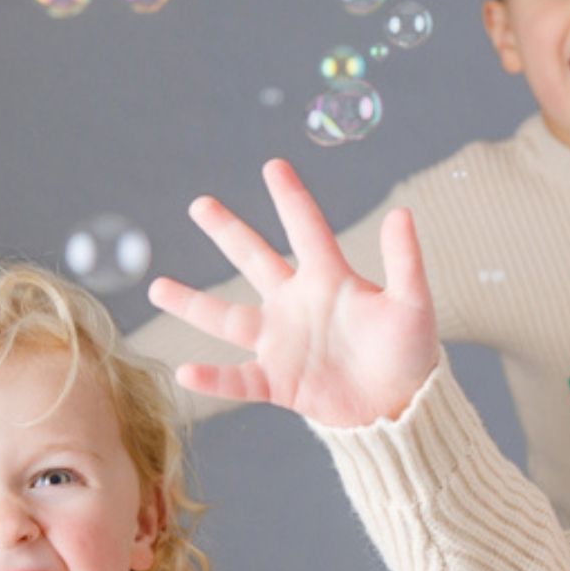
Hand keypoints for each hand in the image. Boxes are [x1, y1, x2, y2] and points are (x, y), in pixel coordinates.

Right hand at [146, 159, 438, 427]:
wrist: (402, 405)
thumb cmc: (410, 352)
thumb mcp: (412, 304)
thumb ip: (405, 261)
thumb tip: (402, 212)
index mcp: (330, 280)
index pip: (306, 229)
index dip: (290, 198)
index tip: (274, 165)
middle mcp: (297, 304)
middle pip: (255, 260)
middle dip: (228, 232)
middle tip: (200, 203)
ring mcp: (283, 343)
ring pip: (228, 319)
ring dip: (192, 304)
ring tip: (157, 287)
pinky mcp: (278, 382)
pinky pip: (238, 379)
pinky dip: (213, 379)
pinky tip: (185, 371)